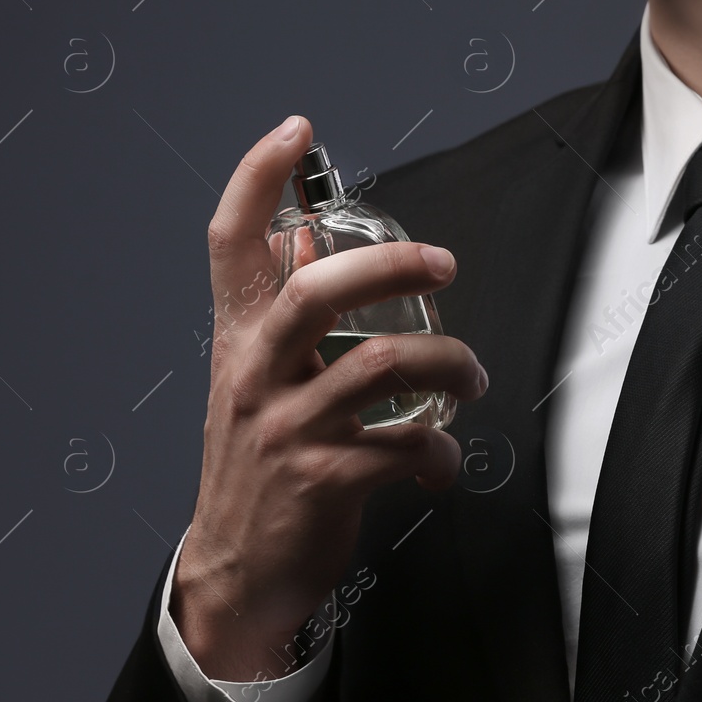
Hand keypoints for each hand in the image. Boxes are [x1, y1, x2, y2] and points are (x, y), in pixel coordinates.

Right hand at [171, 114, 486, 680]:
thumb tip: (298, 229)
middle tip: (446, 266)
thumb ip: (277, 304)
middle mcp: (255, 373)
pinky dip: (441, 452)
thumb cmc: (257, 464)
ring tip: (472, 379)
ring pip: (384, 366)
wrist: (236, 570)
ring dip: (450, 366)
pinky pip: (406, 446)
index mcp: (238, 339)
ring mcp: (287, 428)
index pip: (229, 241)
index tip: (297, 131)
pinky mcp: (324, 480)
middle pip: (318, 291)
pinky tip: (440, 461)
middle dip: (394, 266)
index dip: (257, 177)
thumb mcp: (254, 376)